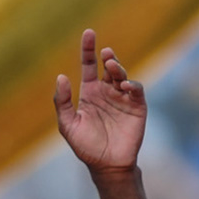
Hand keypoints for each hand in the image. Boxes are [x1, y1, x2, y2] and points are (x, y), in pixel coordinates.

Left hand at [54, 29, 145, 173]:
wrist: (107, 165)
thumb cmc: (85, 146)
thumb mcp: (68, 125)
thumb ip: (63, 102)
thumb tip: (61, 77)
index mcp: (90, 92)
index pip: (89, 65)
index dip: (88, 49)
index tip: (89, 33)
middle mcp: (107, 92)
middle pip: (108, 67)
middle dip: (108, 57)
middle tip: (106, 55)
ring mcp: (123, 99)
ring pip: (122, 75)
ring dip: (119, 68)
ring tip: (113, 67)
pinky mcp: (137, 107)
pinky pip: (136, 90)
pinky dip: (132, 85)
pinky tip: (125, 86)